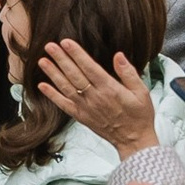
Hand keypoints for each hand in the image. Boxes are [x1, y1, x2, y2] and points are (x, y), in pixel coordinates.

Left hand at [33, 36, 157, 156]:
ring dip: (53, 74)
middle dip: (61, 59)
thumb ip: (128, 73)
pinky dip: (52, 95)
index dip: (76, 54)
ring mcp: (86, 108)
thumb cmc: (139, 116)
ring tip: (42, 61)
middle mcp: (95, 97)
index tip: (66, 43)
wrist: (134, 141)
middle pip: (74, 75)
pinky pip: (63, 105)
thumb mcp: (141, 92)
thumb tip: (118, 55)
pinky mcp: (81, 117)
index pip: (89, 67)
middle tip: (49, 46)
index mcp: (109, 89)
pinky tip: (42, 86)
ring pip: (66, 87)